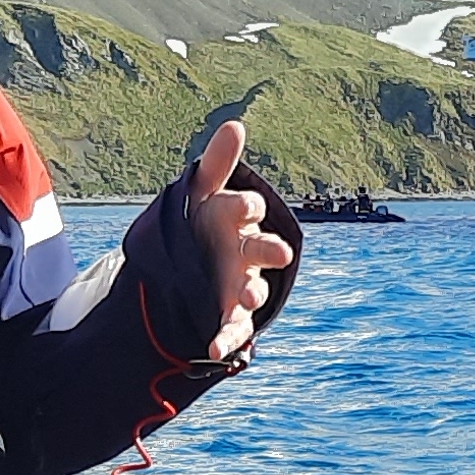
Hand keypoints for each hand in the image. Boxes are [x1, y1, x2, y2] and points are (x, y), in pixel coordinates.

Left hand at [188, 120, 295, 359]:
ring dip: (253, 293)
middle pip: (263, 248)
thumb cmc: (203, 221)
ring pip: (253, 288)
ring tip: (250, 296)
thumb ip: (218, 163)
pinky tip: (217, 350)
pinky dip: (228, 339)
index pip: (245, 207)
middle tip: (281, 252)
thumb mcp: (202, 192)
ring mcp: (241, 282)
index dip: (244, 206)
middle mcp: (246, 251)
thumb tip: (235, 124)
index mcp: (238, 218)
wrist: (193, 261)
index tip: (244, 206)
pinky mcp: (231, 312)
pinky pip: (234, 326)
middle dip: (270, 249)